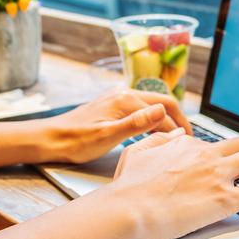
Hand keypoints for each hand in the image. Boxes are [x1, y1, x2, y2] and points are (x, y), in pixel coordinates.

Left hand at [35, 89, 189, 164]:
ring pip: (151, 105)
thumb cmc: (75, 141)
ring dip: (166, 118)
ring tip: (174, 137)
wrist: (50, 139)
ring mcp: (116, 98)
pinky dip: (152, 119)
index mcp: (125, 100)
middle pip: (162, 101)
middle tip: (188, 139)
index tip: (189, 143)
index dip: (179, 126)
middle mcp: (123, 94)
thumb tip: (163, 111)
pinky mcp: (111, 106)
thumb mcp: (108, 136)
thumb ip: (137, 123)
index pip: (164, 109)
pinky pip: (140, 109)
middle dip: (178, 119)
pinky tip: (152, 133)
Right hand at [106, 131, 238, 238]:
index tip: (224, 170)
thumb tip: (179, 134)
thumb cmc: (127, 186)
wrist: (128, 209)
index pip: (215, 145)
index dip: (222, 158)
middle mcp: (206, 155)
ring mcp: (217, 176)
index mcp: (186, 146)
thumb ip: (161, 140)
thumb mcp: (138, 152)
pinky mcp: (224, 199)